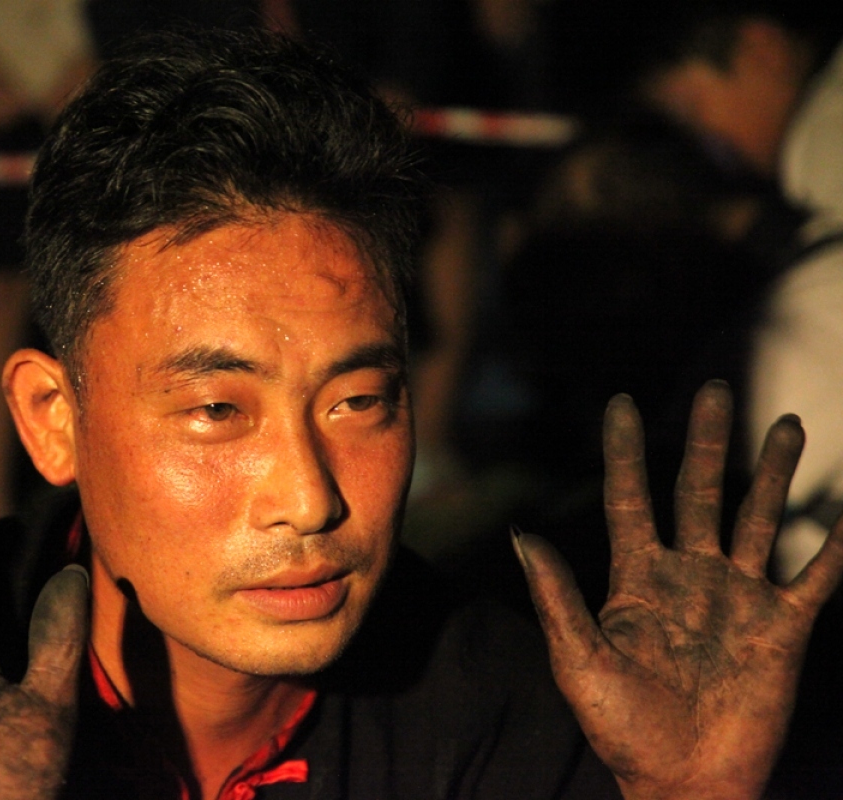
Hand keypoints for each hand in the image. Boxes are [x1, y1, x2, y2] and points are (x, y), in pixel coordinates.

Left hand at [516, 380, 842, 799]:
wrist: (682, 782)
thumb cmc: (622, 728)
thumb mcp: (578, 659)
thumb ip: (556, 595)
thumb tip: (519, 532)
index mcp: (637, 578)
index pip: (629, 497)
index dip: (624, 451)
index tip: (620, 403)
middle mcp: (690, 576)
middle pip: (699, 492)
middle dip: (709, 441)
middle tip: (715, 389)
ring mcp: (739, 597)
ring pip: (758, 517)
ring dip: (773, 472)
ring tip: (786, 424)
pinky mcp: (783, 628)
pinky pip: (816, 575)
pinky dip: (836, 542)